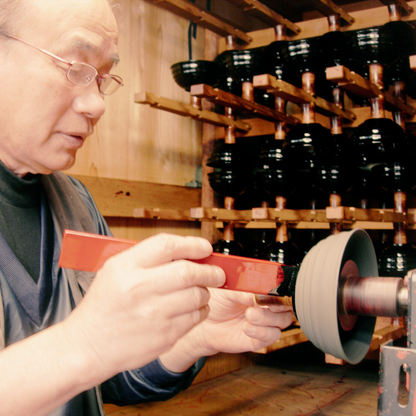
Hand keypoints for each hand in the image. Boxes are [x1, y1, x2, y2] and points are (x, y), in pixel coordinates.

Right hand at [62, 233, 225, 377]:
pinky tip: (193, 308)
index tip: (205, 248)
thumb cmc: (104, 304)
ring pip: (197, 295)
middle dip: (210, 270)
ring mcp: (153, 314)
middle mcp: (139, 288)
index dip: (193, 244)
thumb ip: (148, 258)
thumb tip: (188, 251)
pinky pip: (195, 318)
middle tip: (217, 272)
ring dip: (206, 291)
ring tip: (201, 291)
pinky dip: (201, 310)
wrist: (88, 345)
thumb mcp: (115, 270)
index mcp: (126, 267)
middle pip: (189, 271)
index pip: (168, 245)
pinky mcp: (164, 336)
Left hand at [192, 289, 293, 354]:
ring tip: (250, 314)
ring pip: (282, 321)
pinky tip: (247, 327)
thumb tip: (256, 292)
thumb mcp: (226, 291)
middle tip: (264, 302)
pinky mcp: (259, 339)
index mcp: (260, 291)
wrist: (203, 324)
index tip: (271, 290)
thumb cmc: (215, 303)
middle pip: (287, 305)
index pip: (280, 289)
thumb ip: (242, 291)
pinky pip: (271, 336)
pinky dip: (261, 331)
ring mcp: (263, 323)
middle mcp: (265, 306)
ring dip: (268, 317)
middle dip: (279, 304)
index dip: (280, 290)